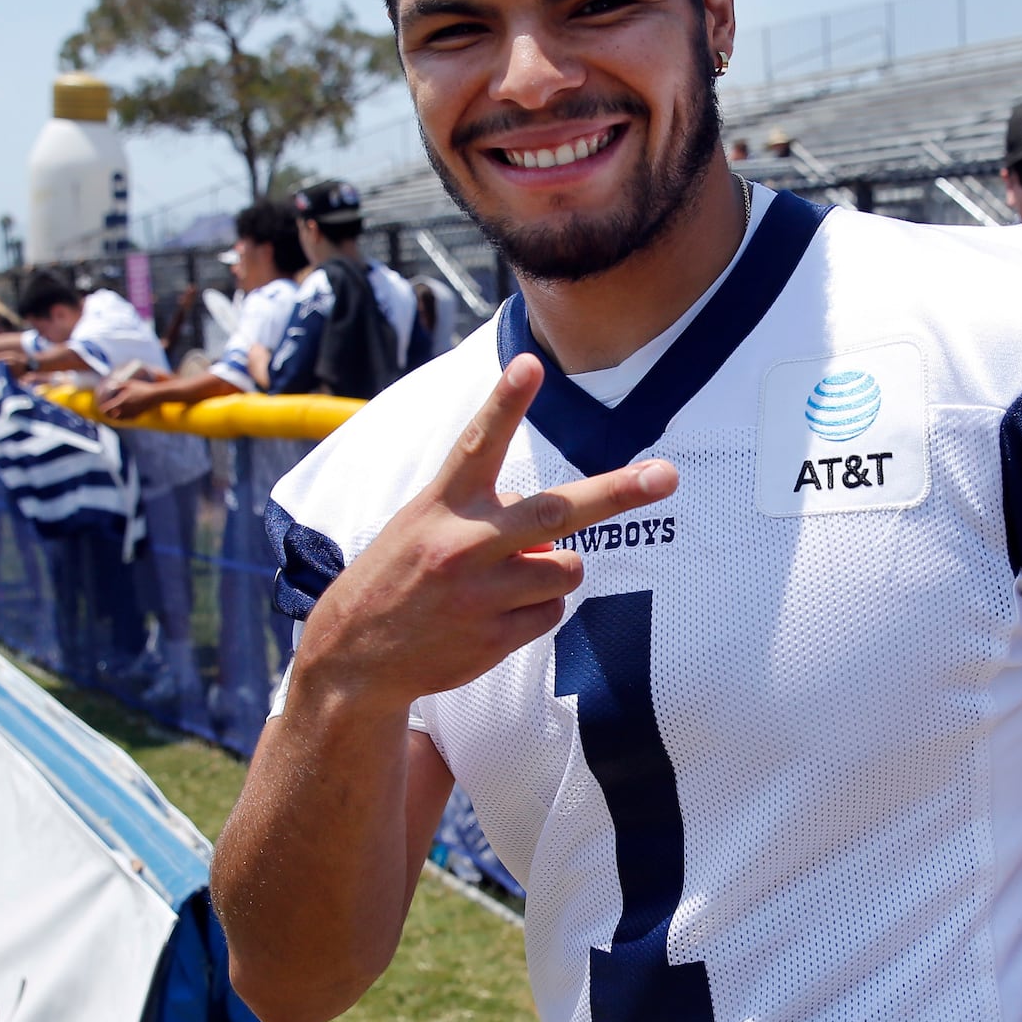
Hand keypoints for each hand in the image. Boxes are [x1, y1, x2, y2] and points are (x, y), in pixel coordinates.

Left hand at [97, 380, 162, 420]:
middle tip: (106, 413)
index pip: (109, 408)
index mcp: (123, 401)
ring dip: (116, 417)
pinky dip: (124, 418)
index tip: (101, 409)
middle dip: (109, 414)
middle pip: (113, 416)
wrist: (155, 396)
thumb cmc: (142, 388)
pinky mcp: (138, 415)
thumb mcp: (129, 384)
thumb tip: (109, 386)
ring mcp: (132, 413)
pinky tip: (124, 415)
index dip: (104, 409)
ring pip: (121, 419)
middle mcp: (126, 409)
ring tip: (113, 415)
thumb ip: (118, 385)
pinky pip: (128, 419)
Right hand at [292, 354, 675, 716]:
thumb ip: (487, 510)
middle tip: (665, 476)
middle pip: (556, 512)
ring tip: (508, 580)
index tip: (530, 365)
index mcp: (442, 505)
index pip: (477, 442)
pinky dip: (537, 609)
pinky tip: (496, 615)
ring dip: (554, 569)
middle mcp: (463, 545)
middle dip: (617, 492)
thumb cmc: (402, 575)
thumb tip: (554, 534)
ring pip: (567, 568)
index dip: (505, 402)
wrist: (355, 656)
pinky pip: (552, 612)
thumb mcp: (425, 524)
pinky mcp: (494, 637)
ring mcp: (481, 595)